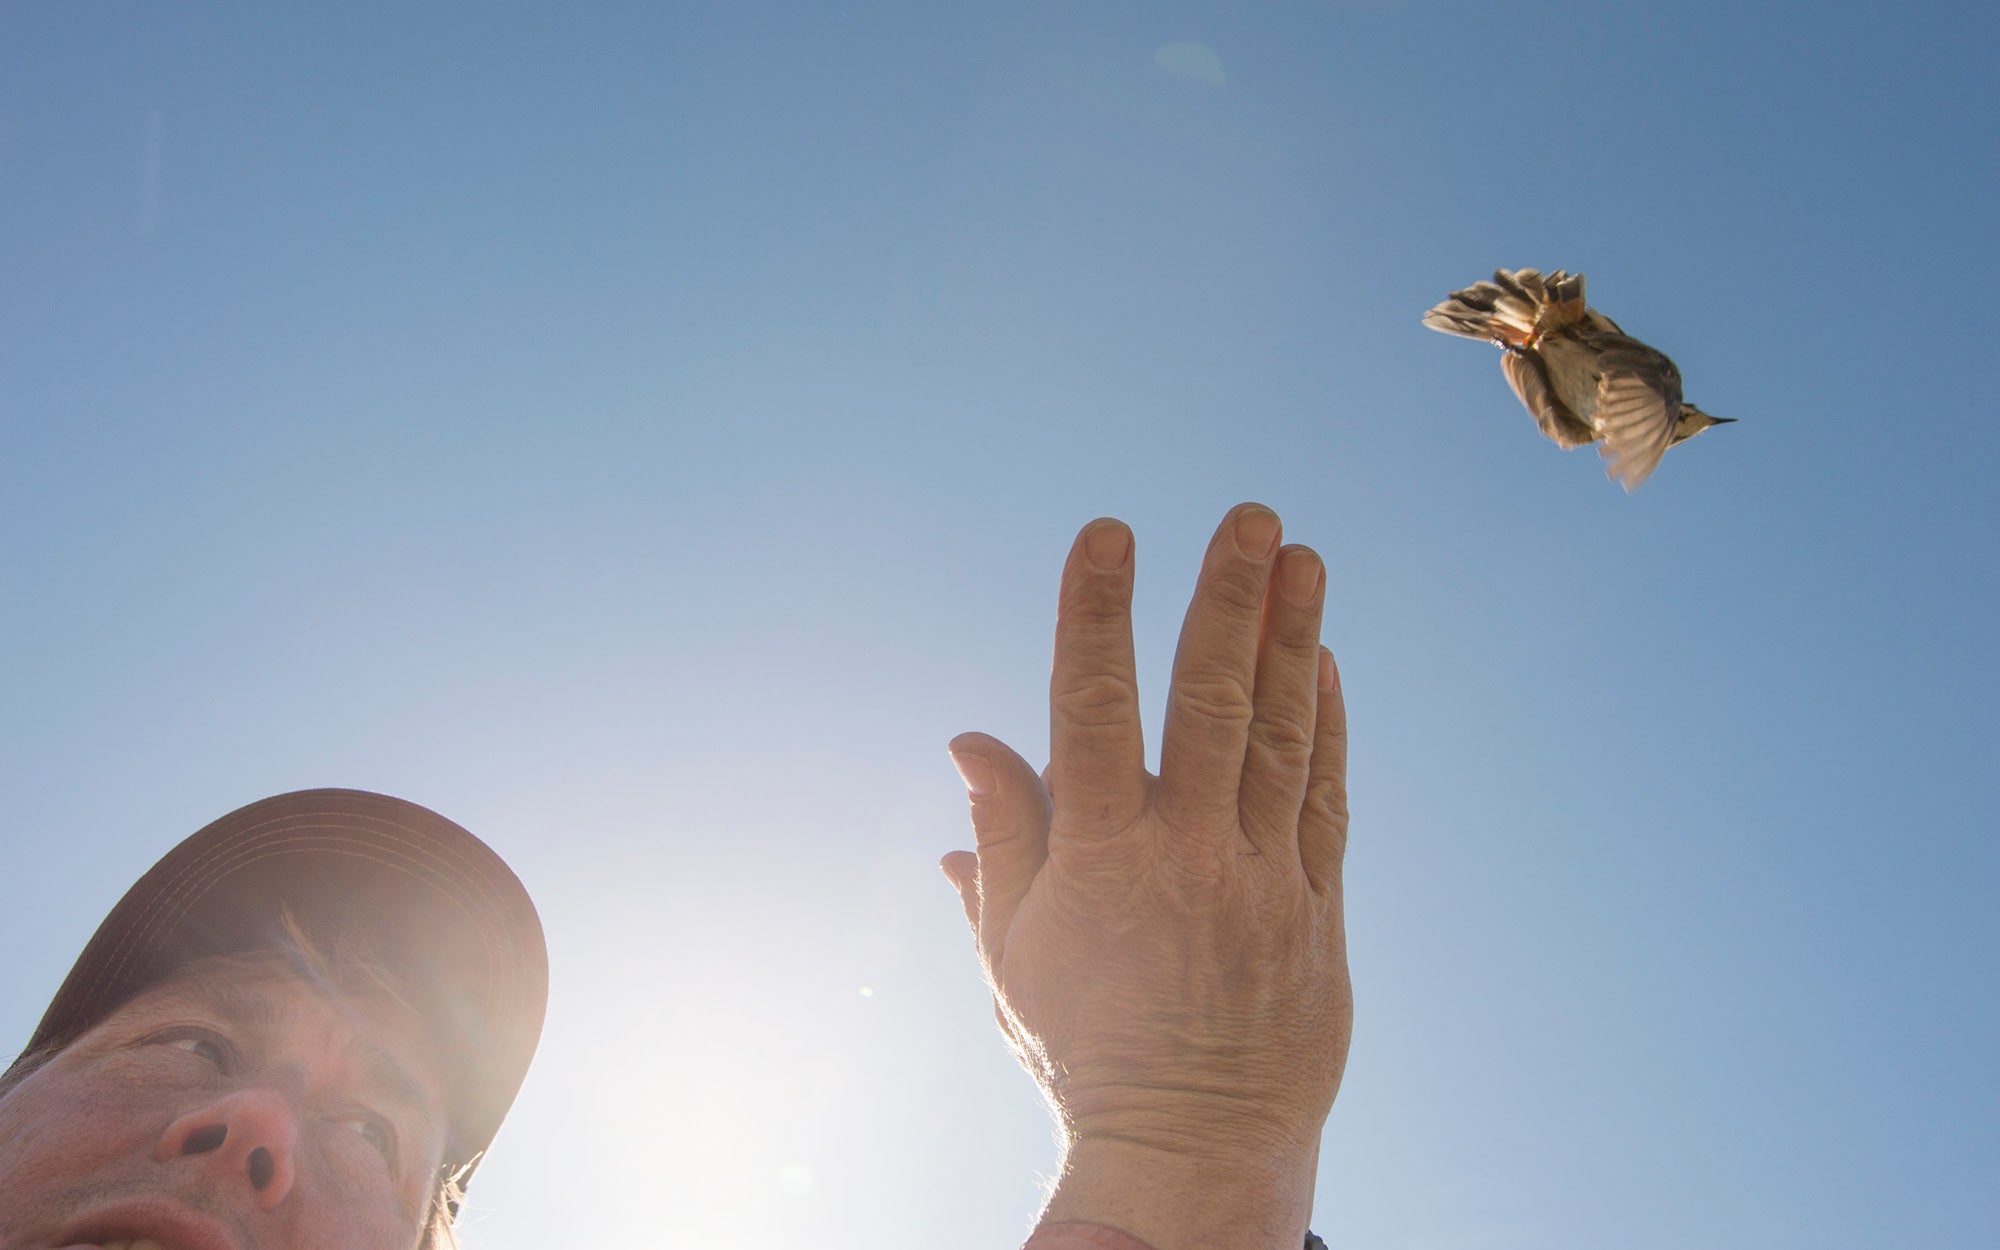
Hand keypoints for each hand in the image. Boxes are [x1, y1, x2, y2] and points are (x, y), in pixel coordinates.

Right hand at [943, 503, 1351, 1249]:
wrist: (1191, 1151)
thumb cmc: (1083, 1046)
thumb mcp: (1013, 949)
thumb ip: (1001, 836)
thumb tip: (969, 738)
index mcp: (1100, 860)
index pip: (1095, 711)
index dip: (1098, 615)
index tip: (1107, 535)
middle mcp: (1188, 856)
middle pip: (1210, 703)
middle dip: (1226, 601)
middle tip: (1248, 517)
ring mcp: (1263, 880)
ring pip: (1283, 737)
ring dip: (1292, 639)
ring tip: (1301, 556)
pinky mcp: (1317, 909)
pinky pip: (1327, 799)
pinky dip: (1328, 726)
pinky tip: (1324, 661)